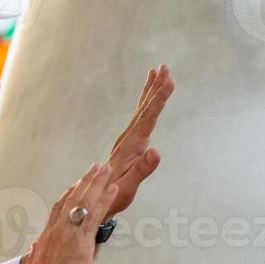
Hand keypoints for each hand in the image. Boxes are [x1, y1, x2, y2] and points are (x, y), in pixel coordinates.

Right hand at [22, 162, 118, 263]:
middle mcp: (56, 231)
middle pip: (71, 199)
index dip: (69, 196)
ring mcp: (68, 234)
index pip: (58, 211)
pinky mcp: (80, 241)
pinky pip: (94, 214)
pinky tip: (112, 188)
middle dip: (84, 182)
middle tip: (95, 168)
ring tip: (106, 169)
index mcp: (47, 239)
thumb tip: (36, 250)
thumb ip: (38, 257)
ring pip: (83, 201)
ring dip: (96, 183)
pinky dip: (104, 199)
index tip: (76, 185)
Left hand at [104, 65, 174, 215]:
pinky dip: (146, 101)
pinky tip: (149, 94)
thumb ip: (142, 169)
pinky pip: (140, 115)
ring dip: (151, 89)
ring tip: (158, 70)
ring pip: (142, 108)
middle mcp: (129, 137)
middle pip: (145, 107)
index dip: (160, 98)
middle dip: (156, 87)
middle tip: (164, 67)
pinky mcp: (129, 140)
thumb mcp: (129, 186)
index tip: (169, 81)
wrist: (95, 196)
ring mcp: (128, 137)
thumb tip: (156, 151)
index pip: (148, 117)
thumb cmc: (114, 195)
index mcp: (132, 145)